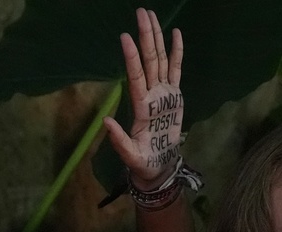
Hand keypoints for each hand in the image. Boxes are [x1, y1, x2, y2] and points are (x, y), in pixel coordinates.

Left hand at [106, 8, 184, 190]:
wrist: (158, 165)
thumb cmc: (143, 162)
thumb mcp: (130, 155)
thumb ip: (118, 140)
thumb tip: (105, 121)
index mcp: (141, 106)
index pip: (136, 77)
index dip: (131, 58)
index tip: (126, 38)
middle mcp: (151, 94)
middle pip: (149, 61)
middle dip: (145, 36)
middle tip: (141, 12)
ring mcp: (163, 93)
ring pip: (160, 60)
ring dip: (156, 38)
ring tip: (152, 16)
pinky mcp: (174, 96)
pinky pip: (176, 69)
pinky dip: (176, 52)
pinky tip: (175, 34)